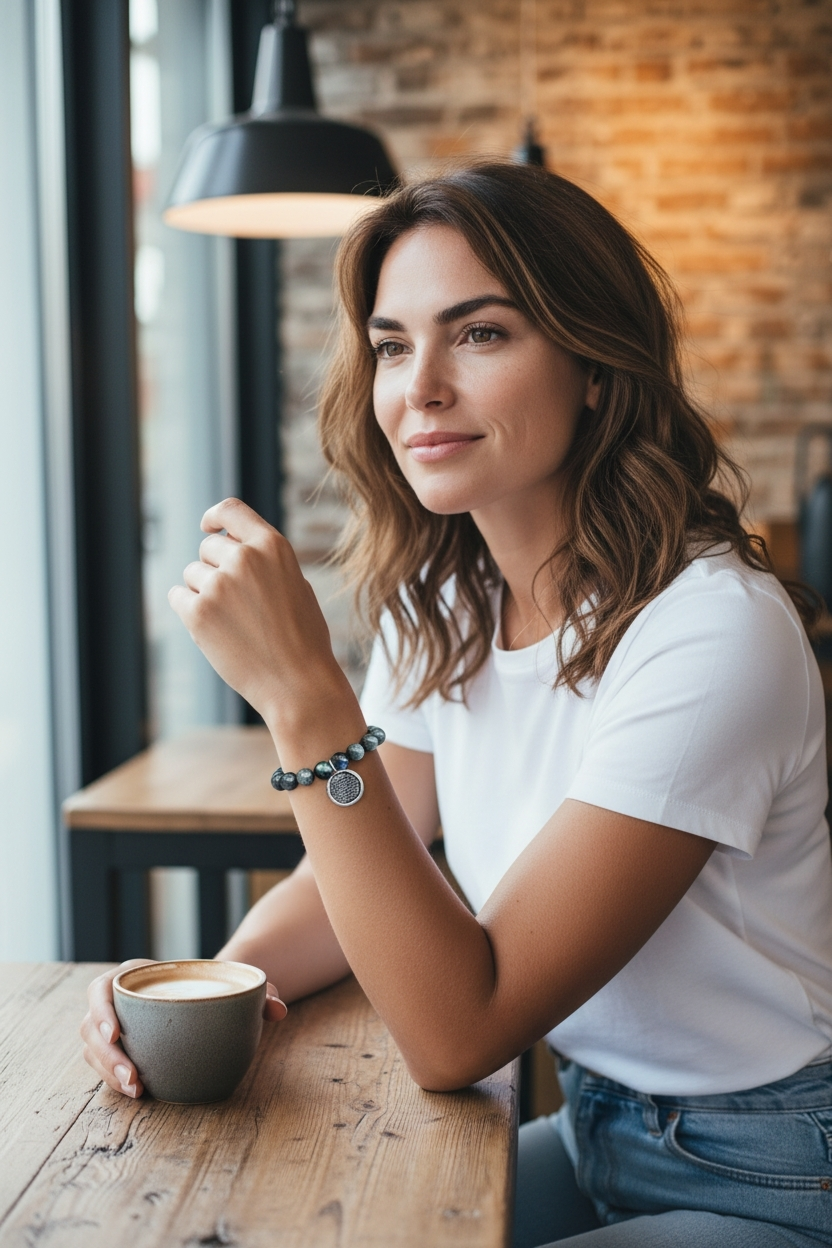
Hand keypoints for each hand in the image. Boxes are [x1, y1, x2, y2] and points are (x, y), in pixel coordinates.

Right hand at [81, 960, 288, 1098]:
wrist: (210, 997)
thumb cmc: (217, 986)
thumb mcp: (237, 984)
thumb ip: (260, 992)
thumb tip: (279, 1010)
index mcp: (135, 976)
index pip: (102, 988)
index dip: (101, 1010)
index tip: (115, 1034)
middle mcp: (117, 1000)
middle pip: (92, 1026)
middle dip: (106, 1056)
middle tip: (133, 1078)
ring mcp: (114, 1026)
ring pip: (94, 1051)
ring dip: (109, 1073)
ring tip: (137, 1090)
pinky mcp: (119, 1049)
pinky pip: (105, 1066)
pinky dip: (116, 1081)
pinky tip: (139, 1093)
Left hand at [168, 498, 345, 722]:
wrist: (298, 683)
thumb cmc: (302, 638)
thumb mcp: (295, 584)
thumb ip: (265, 562)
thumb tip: (230, 547)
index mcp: (272, 546)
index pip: (231, 510)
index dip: (214, 517)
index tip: (207, 527)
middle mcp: (244, 558)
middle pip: (207, 548)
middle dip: (214, 570)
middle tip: (237, 604)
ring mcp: (219, 584)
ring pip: (191, 575)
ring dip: (202, 594)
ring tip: (233, 623)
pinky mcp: (198, 612)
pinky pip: (177, 597)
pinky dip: (188, 612)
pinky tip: (214, 632)